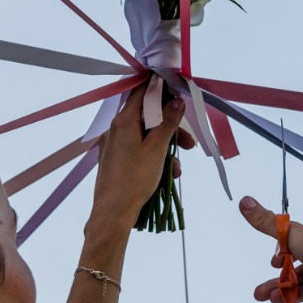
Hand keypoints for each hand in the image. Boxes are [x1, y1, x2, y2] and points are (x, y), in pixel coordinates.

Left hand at [86, 87, 195, 235]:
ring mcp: (114, 145)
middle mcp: (115, 129)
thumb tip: (176, 100)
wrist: (113, 213)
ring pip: (145, 137)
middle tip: (189, 142)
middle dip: (171, 128)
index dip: (160, 89)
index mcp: (123, 121)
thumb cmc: (134, 179)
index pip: (141, 92)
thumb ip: (168, 122)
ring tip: (177, 168)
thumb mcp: (157, 149)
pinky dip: (154, 158)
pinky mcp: (116, 160)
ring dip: (165, 148)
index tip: (178, 91)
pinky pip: (138, 151)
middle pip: (147, 118)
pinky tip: (167, 175)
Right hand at [237, 196, 302, 302]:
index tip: (272, 264)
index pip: (301, 246)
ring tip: (274, 301)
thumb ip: (265, 221)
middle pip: (302, 272)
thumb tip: (245, 201)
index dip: (284, 255)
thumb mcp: (290, 232)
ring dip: (290, 295)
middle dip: (280, 282)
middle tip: (261, 293)